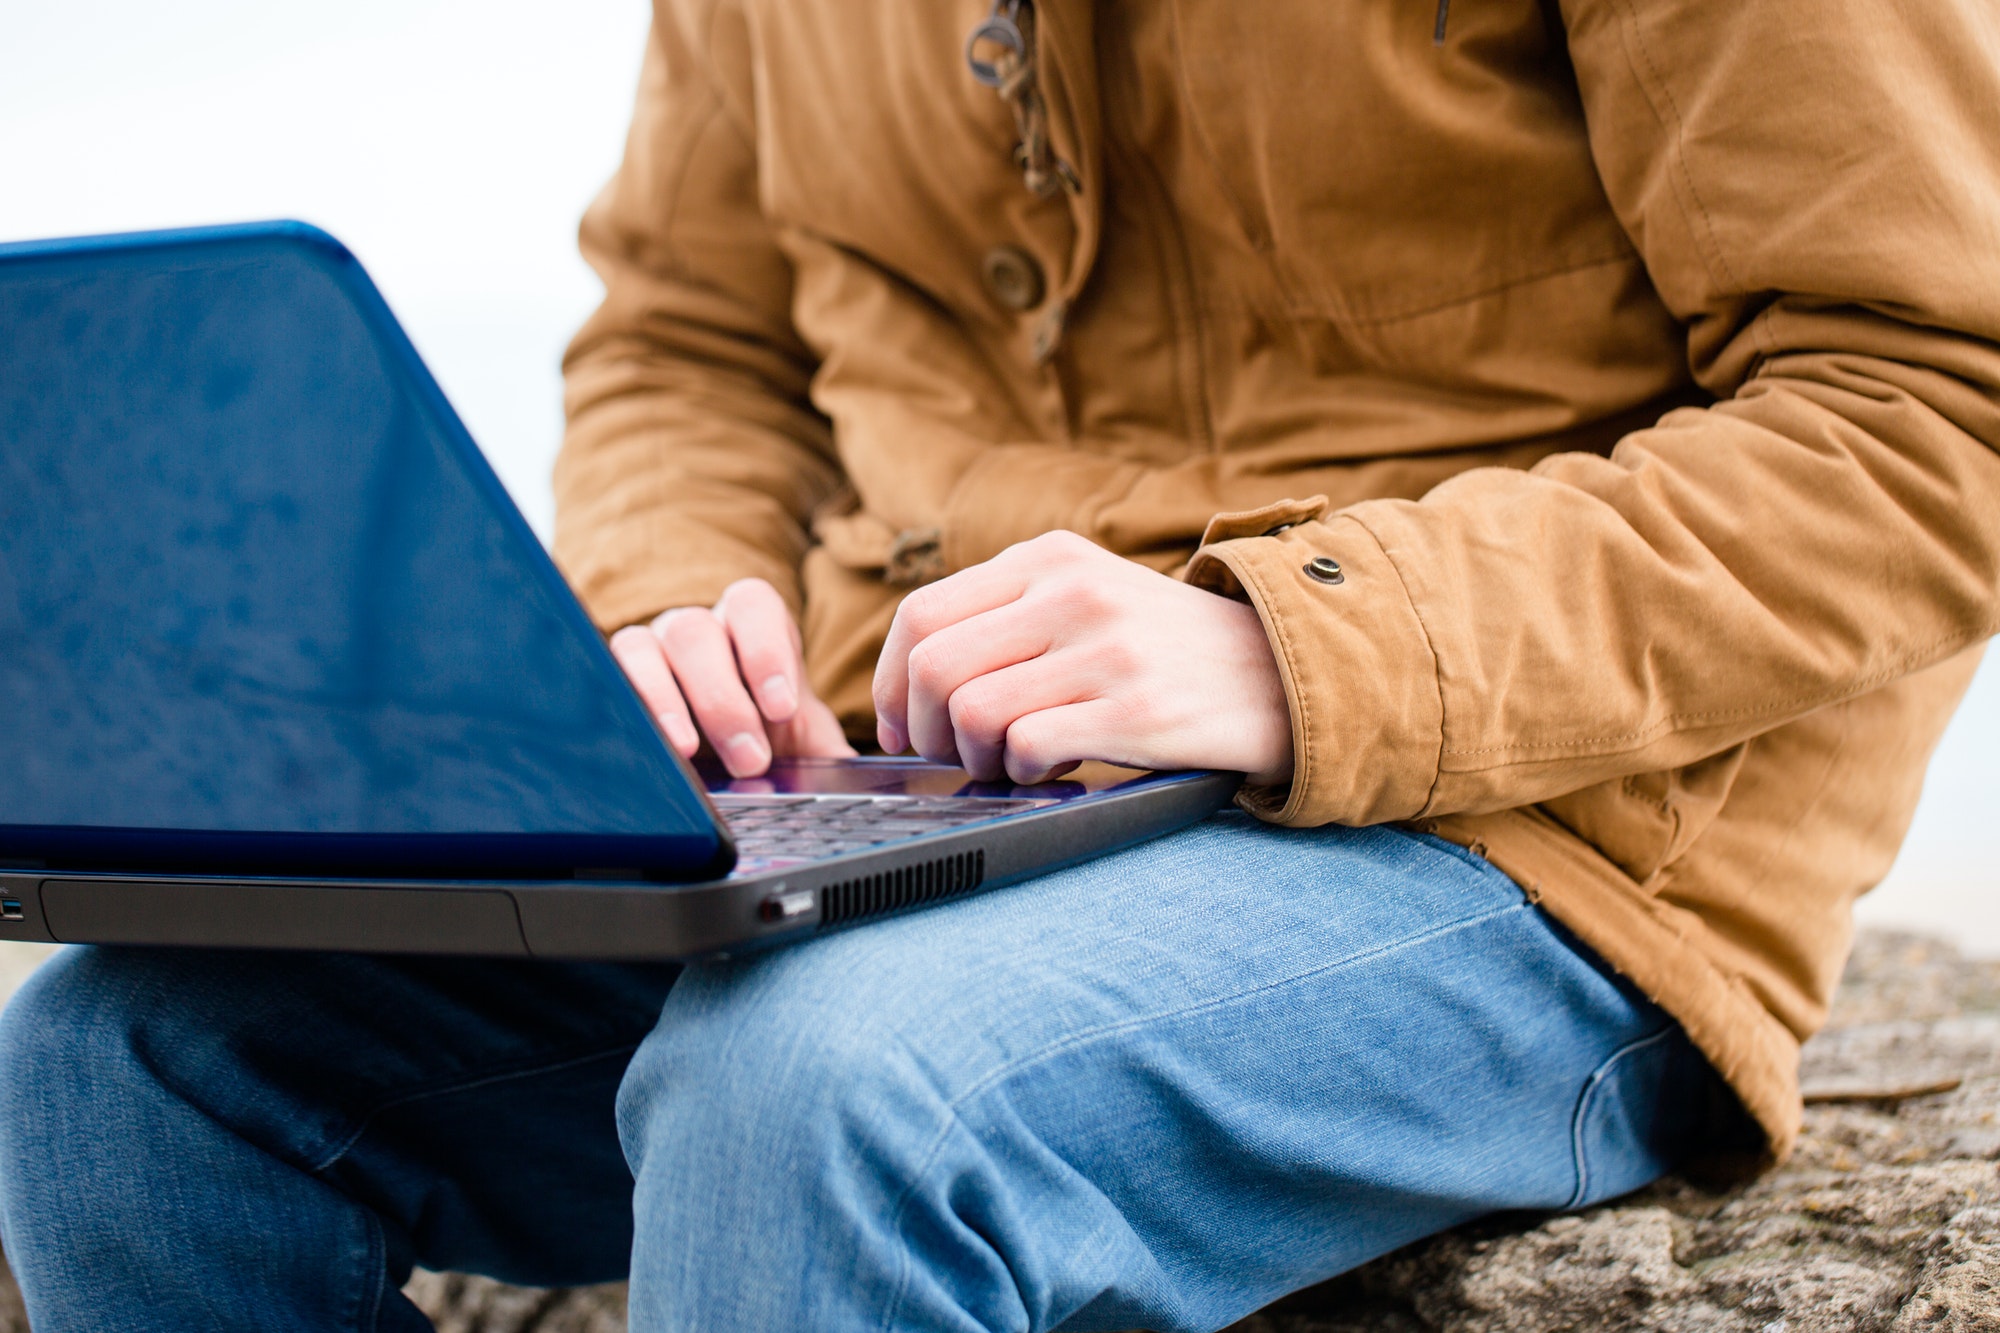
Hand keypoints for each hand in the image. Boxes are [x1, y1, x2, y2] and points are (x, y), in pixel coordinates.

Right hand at [609, 578, 855, 776]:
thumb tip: (864, 783)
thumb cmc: (765, 731)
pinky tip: (646, 745)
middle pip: (697, 634)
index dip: (765, 650)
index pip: (753, 605)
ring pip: (644, 646)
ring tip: (686, 752)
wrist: (723, 746)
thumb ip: (831, 752)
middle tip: (751, 757)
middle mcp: (698, 627)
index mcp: (751, 623)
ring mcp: (650, 647)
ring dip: (667, 702)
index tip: (782, 707)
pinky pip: (607, 671)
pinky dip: (626, 705)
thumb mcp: (802, 738)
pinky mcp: (614, 673)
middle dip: (723, 699)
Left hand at [872, 531, 1294, 784]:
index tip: (902, 727)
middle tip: (956, 757)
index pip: (920, 613)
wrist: (1283, 672)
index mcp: (1048, 557)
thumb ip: (1007, 618)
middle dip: (925, 730)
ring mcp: (1104, 647)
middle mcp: (1071, 591)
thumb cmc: (1166, 651)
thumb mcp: (1088, 597)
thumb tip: (906, 690)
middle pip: (931, 665)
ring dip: (977, 758)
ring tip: (1016, 762)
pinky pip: (1028, 747)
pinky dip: (1024, 774)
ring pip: (972, 710)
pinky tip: (1059, 770)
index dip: (889, 682)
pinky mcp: (1134, 707)